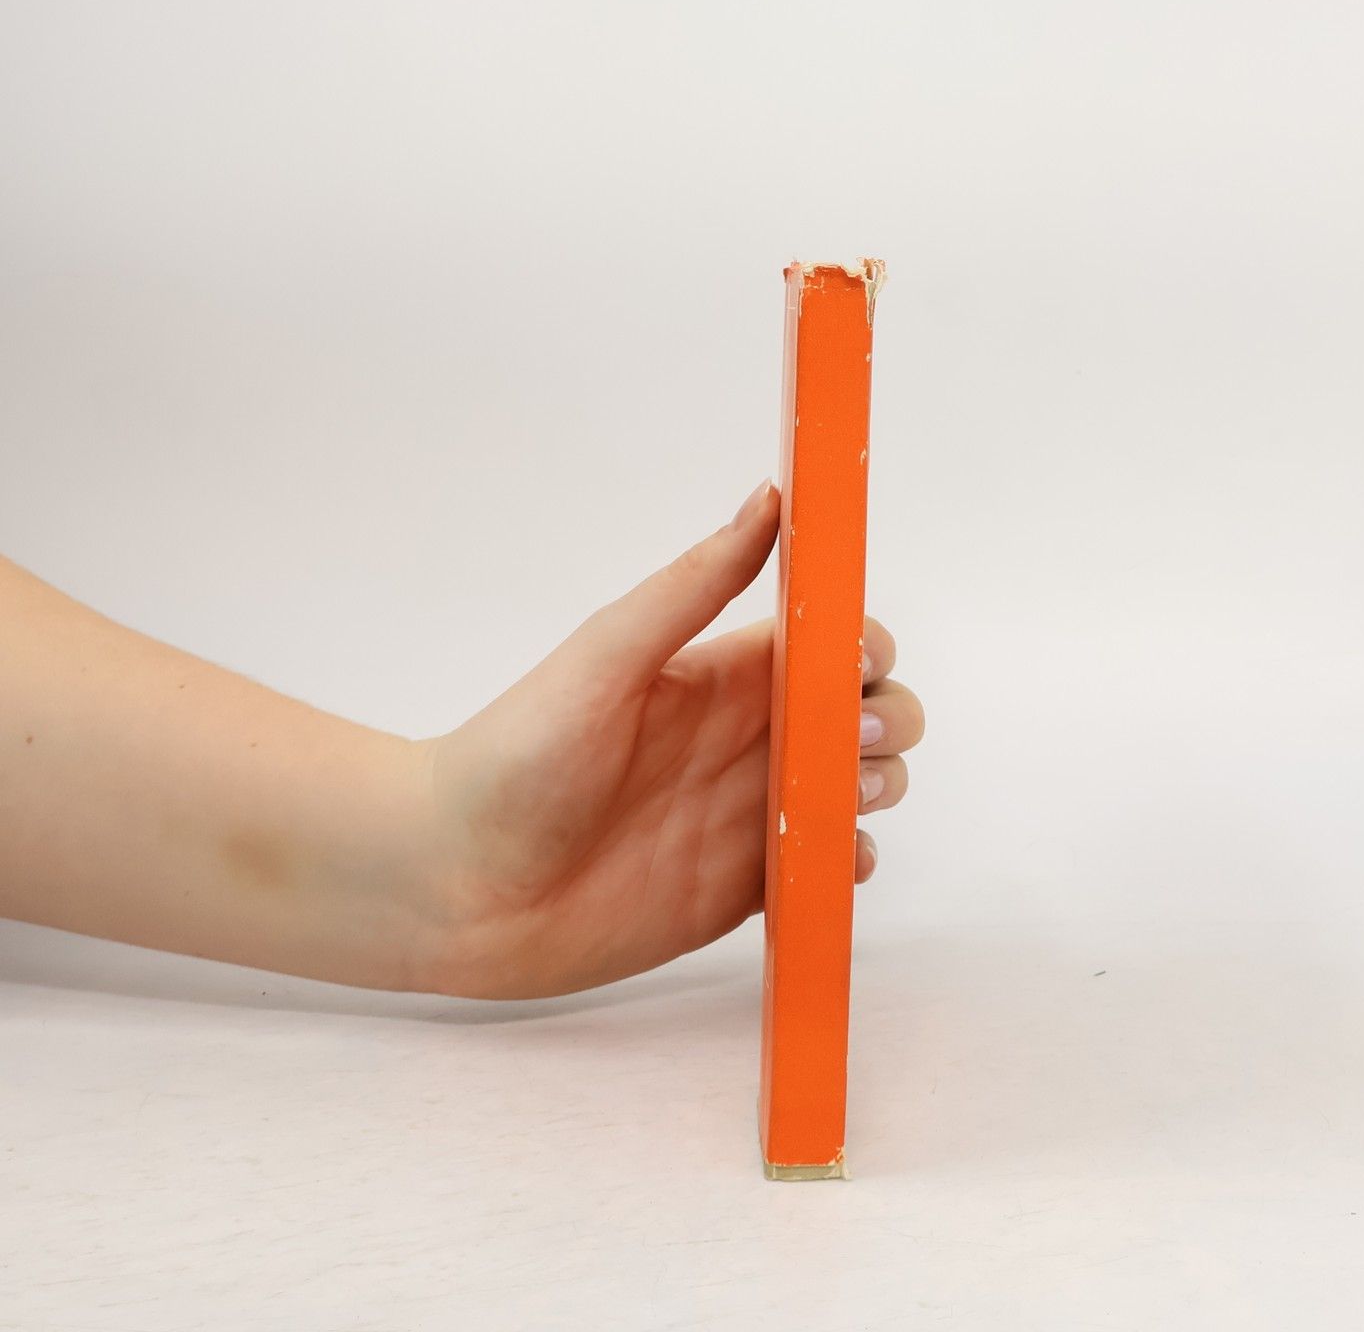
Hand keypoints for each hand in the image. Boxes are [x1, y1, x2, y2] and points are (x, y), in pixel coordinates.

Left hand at [421, 482, 922, 998]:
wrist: (453, 884)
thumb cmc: (516, 753)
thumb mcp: (609, 655)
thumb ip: (694, 584)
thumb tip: (772, 495)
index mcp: (726, 674)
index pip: (834, 644)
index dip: (865, 650)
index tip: (855, 667)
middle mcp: (750, 738)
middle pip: (866, 715)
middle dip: (887, 723)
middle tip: (849, 746)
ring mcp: (751, 815)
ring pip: (861, 788)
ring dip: (878, 788)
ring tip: (838, 803)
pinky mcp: (744, 890)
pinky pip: (827, 872)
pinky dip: (852, 864)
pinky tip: (831, 864)